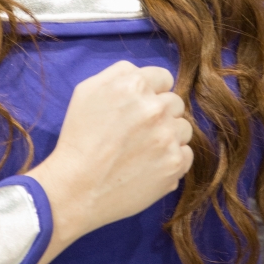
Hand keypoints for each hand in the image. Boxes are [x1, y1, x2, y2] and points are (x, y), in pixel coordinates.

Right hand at [31, 61, 192, 256]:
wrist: (77, 188)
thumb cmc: (78, 139)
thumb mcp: (87, 91)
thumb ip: (119, 75)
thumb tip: (144, 78)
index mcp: (134, 84)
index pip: (163, 78)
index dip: (152, 93)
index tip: (140, 108)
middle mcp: (155, 107)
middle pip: (175, 103)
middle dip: (161, 114)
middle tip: (139, 133)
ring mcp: (168, 136)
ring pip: (184, 128)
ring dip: (169, 136)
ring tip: (144, 151)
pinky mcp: (175, 163)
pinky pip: (187, 154)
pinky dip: (172, 159)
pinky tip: (150, 166)